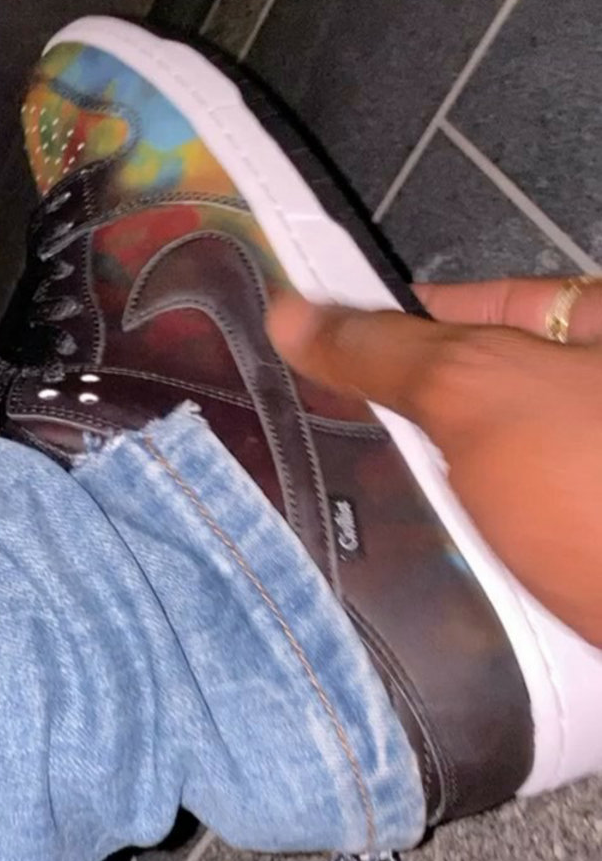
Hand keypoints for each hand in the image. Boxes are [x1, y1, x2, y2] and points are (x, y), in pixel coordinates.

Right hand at [267, 278, 601, 645]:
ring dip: (421, 489)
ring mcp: (587, 478)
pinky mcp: (579, 548)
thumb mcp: (485, 395)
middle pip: (472, 390)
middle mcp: (595, 397)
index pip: (470, 305)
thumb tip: (290, 312)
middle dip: (396, 417)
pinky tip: (399, 556)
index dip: (385, 323)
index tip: (307, 353)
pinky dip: (458, 539)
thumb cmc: (600, 488)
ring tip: (329, 499)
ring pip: (481, 467)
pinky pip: (501, 528)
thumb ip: (387, 352)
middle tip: (304, 439)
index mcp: (600, 326)